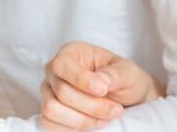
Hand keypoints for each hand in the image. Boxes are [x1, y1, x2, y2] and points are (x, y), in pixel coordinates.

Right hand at [40, 42, 163, 129]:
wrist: (124, 98)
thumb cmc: (122, 79)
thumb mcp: (127, 72)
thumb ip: (115, 75)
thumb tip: (100, 81)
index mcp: (72, 52)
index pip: (63, 64)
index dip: (81, 80)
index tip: (103, 90)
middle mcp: (55, 70)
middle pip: (61, 91)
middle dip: (91, 106)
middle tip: (115, 110)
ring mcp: (49, 91)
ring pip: (51, 109)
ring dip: (82, 120)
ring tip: (105, 118)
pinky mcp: (49, 112)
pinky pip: (49, 124)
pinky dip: (71, 129)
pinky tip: (91, 124)